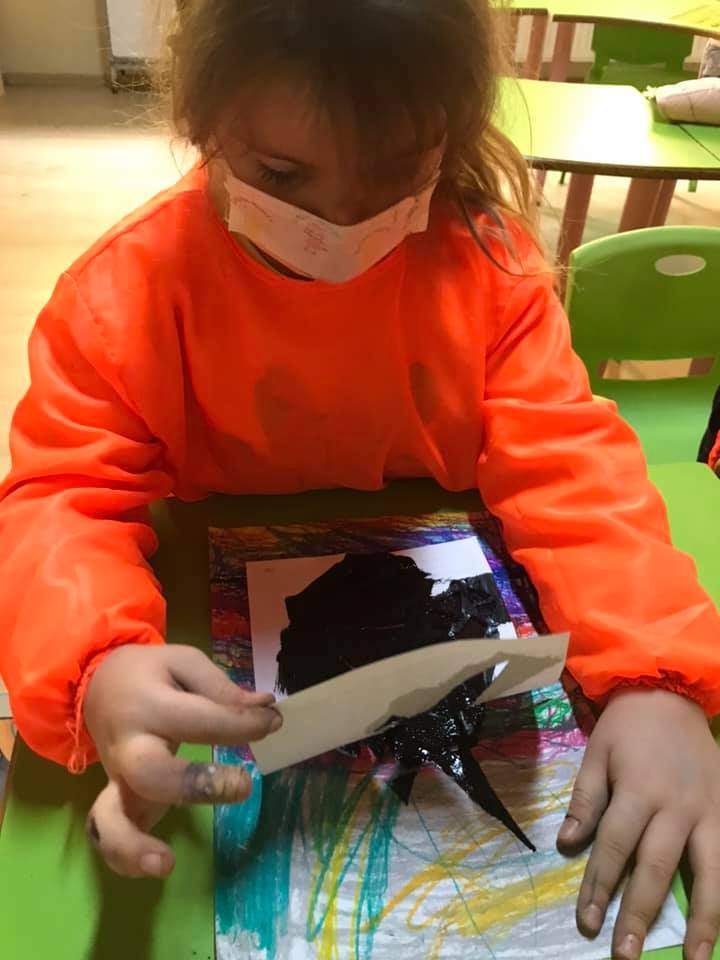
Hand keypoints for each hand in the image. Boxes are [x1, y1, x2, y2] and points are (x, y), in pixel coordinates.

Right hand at [83, 644, 280, 878]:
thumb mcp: (183, 663)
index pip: (200, 719)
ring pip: (111, 816)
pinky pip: (107, 833)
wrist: (96, 683)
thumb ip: (220, 687)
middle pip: (152, 772)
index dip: (243, 723)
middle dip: (196, 786)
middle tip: (243, 786)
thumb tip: (264, 709)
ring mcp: (116, 778)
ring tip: (166, 864)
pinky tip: (155, 868)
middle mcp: (128, 746)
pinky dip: (123, 857)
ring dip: (134, 844)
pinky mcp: (114, 798)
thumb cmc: (150, 674)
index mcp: (149, 705)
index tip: (273, 721)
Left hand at [557, 688, 719, 959]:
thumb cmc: (627, 725)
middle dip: (639, 914)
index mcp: (637, 790)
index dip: (599, 887)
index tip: (587, 922)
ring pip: (707, 874)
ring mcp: (709, 812)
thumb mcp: (596, 753)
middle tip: (624, 954)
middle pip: (656, 868)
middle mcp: (676, 807)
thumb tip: (567, 846)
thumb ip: (585, 801)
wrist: (671, 692)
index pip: (614, 848)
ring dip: (702, 922)